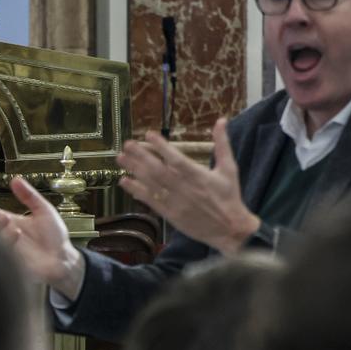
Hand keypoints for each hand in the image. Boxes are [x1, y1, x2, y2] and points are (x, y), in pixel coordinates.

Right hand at [0, 177, 85, 299]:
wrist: (64, 259)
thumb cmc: (54, 237)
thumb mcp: (43, 210)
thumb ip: (29, 196)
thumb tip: (15, 179)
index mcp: (9, 222)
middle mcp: (5, 235)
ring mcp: (7, 249)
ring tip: (6, 218)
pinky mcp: (12, 262)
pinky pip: (2, 253)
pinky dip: (6, 241)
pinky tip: (16, 233)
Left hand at [116, 118, 259, 255]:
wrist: (230, 229)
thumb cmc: (229, 196)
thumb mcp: (229, 168)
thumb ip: (222, 144)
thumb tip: (221, 120)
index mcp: (198, 175)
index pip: (176, 159)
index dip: (161, 147)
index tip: (148, 134)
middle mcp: (184, 188)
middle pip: (158, 170)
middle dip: (141, 156)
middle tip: (127, 144)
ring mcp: (175, 202)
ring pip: (151, 184)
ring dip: (134, 170)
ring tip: (120, 158)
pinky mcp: (170, 214)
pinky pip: (150, 201)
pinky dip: (136, 191)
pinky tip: (124, 181)